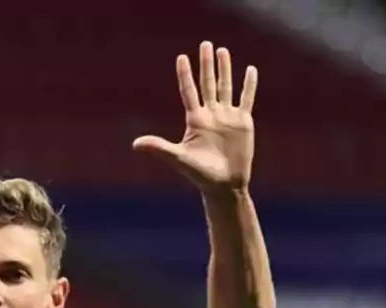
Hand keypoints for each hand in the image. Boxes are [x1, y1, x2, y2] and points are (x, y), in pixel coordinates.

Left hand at [133, 42, 257, 192]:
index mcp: (195, 120)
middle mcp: (210, 115)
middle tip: (205, 44)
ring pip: (226, 87)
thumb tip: (135, 144)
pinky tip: (250, 69)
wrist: (224, 185)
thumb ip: (159, 148)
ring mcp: (227, 117)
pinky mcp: (243, 122)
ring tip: (222, 51)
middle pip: (208, 83)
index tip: (181, 57)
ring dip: (225, 69)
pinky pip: (246, 99)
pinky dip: (249, 85)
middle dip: (206, 64)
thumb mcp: (178, 159)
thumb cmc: (200, 174)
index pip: (188, 91)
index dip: (185, 75)